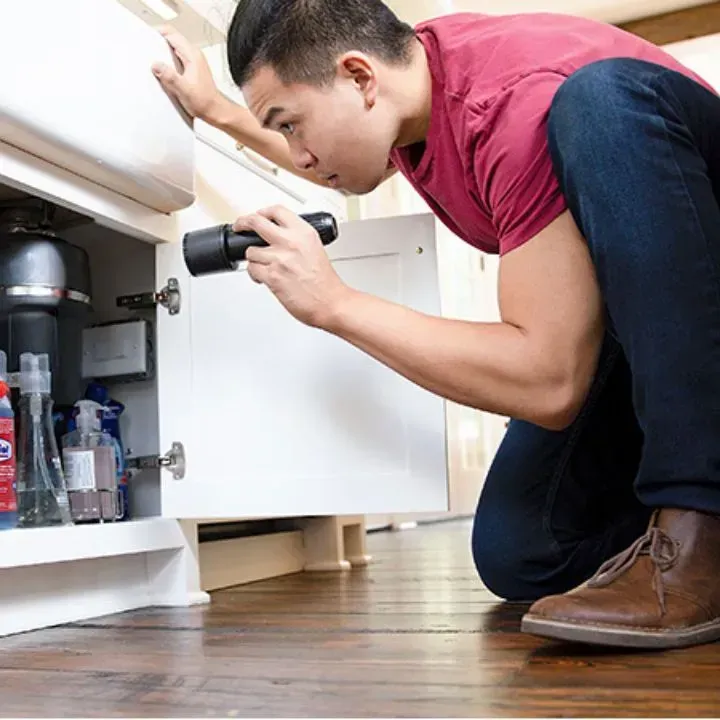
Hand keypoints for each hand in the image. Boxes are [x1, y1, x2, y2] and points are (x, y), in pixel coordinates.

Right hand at [152, 26, 225, 121]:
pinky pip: (177, 60)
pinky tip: (164, 71)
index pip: (172, 34)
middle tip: (149, 50)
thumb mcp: (183, 89)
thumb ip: (169, 76)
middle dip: (159, 43)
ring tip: (155, 62)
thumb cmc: (204, 101)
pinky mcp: (192, 70)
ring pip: (174, 50)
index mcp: (193, 55)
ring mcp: (194, 62)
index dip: (158, 33)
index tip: (148, 38)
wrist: (214, 111)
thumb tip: (156, 66)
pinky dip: (169, 62)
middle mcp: (194, 56)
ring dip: (164, 54)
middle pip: (173, 40)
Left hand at [236, 206, 349, 327]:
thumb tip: (278, 236)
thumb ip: (297, 239)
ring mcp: (280, 259)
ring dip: (254, 259)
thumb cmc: (325, 282)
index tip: (257, 215)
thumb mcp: (315, 249)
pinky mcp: (272, 276)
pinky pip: (252, 270)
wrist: (331, 303)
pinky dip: (255, 275)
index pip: (277, 211)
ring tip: (264, 266)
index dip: (262, 212)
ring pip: (251, 251)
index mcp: (304, 233)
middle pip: (256, 222)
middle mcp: (291, 242)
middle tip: (240, 225)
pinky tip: (264, 278)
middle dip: (243, 223)